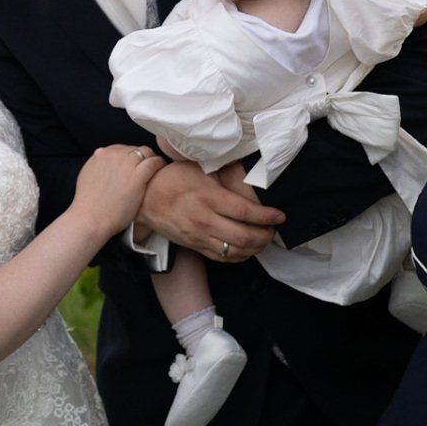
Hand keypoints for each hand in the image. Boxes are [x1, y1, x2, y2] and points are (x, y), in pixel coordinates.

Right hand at [72, 145, 168, 239]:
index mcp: (101, 154)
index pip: (122, 148)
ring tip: (156, 168)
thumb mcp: (88, 177)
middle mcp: (113, 155)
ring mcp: (125, 164)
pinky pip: (154, 163)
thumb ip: (98, 167)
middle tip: (147, 167)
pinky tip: (161, 169)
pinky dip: (159, 164)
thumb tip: (106, 166)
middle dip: (141, 157)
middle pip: (135, 149)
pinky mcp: (136, 176)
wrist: (90, 219)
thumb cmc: (89, 206)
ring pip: (146, 152)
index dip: (131, 157)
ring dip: (152, 158)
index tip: (135, 165)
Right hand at [137, 161, 283, 262]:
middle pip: (243, 236)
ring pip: (234, 251)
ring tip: (265, 240)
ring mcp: (199, 236)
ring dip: (255, 248)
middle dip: (265, 235)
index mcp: (208, 197)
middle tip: (274, 229)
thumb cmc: (175, 178)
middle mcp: (204, 220)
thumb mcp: (200, 167)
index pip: (245, 212)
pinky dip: (239, 256)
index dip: (266, 217)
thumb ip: (224, 171)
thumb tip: (251, 170)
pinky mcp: (195, 246)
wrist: (146, 198)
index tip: (280, 216)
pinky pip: (222, 258)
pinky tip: (248, 249)